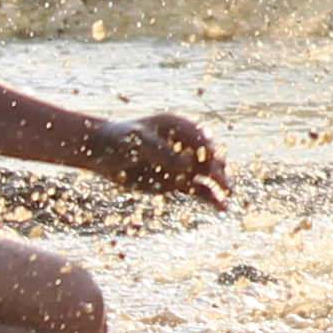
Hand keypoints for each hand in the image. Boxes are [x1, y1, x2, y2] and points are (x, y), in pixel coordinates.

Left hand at [94, 110, 232, 208]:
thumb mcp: (136, 141)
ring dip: (220, 183)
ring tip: (229, 193)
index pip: (199, 136)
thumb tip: (186, 166)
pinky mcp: (177, 182)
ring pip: (207, 174)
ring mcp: (182, 164)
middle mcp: (185, 144)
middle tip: (222, 179)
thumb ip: (161, 152)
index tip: (211, 158)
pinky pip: (198, 190)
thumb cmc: (118, 140)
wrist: (102, 153)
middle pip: (208, 155)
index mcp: (178, 126)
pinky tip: (222, 206)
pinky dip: (211, 198)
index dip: (207, 147)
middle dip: (217, 167)